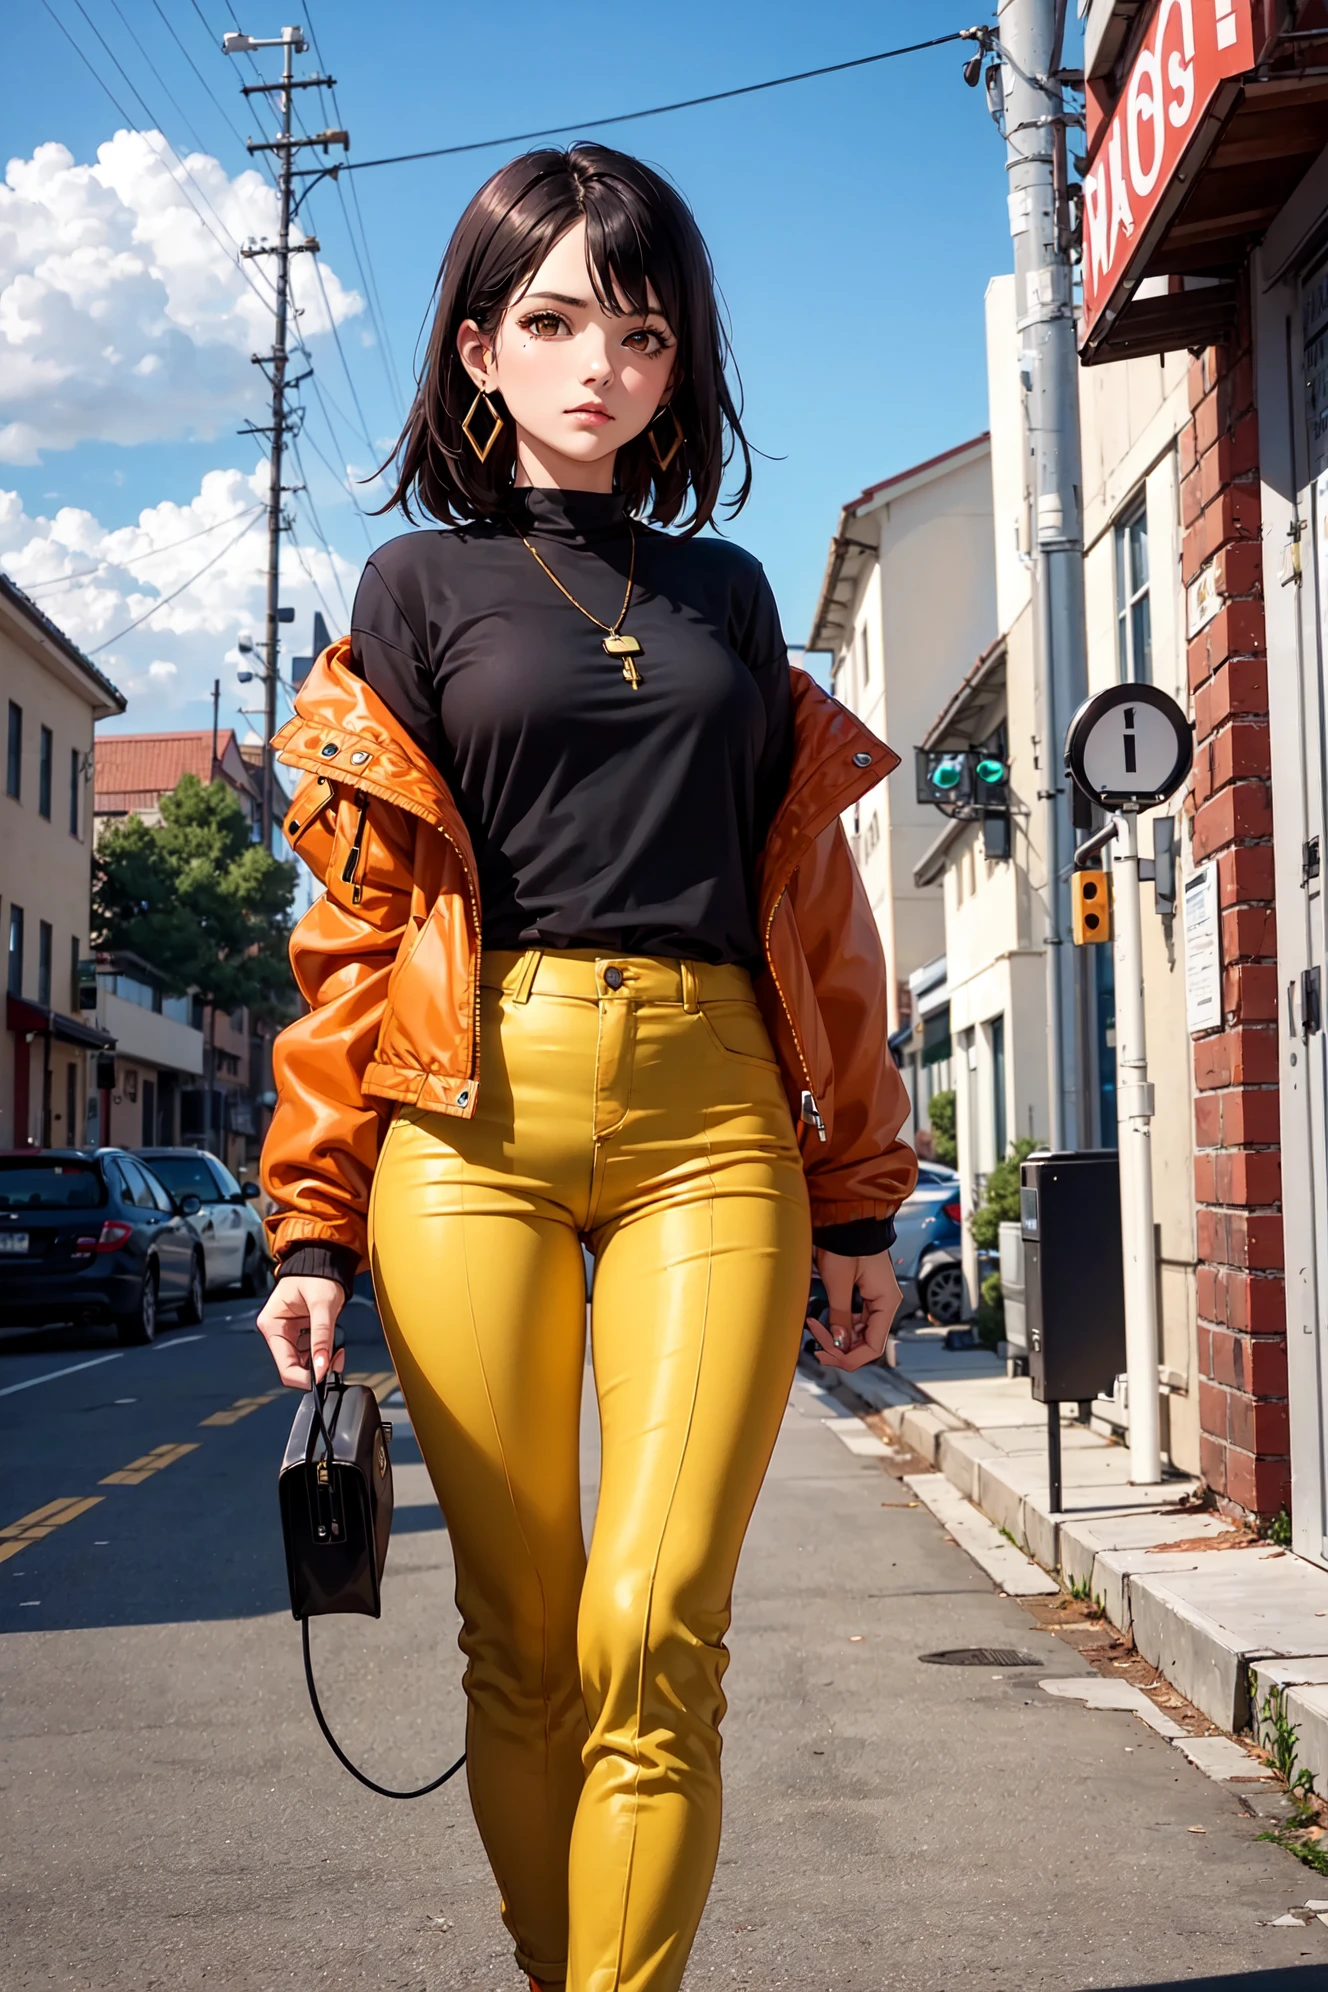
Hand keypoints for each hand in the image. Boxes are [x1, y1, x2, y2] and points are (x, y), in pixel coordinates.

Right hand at [256, 1275, 346, 1389]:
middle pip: (294, 1368)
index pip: (285, 1367)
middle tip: (337, 1361)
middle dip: (316, 1370)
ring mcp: (289, 1334)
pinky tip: (333, 1347)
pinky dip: (323, 1355)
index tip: (325, 1377)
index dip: (305, 1377)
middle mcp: (277, 1332)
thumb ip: (322, 1336)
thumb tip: (322, 1367)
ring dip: (321, 1363)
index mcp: (272, 1325)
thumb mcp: (323, 1305)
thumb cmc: (318, 1274)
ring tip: (337, 1352)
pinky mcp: (301, 1334)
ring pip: (304, 1364)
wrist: (324, 1259)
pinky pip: (311, 1354)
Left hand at [806, 1246, 902, 1371]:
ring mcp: (875, 1299)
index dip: (850, 1357)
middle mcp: (885, 1303)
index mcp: (886, 1302)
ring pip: (858, 1332)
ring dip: (837, 1335)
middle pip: (865, 1341)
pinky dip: (838, 1323)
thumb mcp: (839, 1283)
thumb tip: (838, 1344)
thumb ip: (840, 1316)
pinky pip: (854, 1318)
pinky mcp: (864, 1293)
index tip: (827, 1355)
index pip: (874, 1346)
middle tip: (815, 1343)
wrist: (846, 1219)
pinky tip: (821, 1320)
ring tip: (814, 1327)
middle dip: (840, 1346)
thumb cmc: (846, 1243)